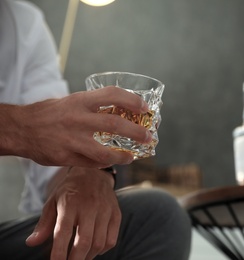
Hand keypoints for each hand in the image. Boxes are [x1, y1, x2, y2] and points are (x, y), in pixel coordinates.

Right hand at [3, 86, 151, 167]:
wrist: (20, 128)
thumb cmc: (49, 113)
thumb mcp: (71, 101)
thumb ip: (93, 106)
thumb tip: (122, 111)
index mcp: (80, 100)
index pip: (112, 95)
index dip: (132, 100)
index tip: (145, 108)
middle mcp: (77, 118)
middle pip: (114, 125)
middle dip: (136, 131)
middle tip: (148, 137)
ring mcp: (71, 140)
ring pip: (104, 152)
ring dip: (123, 156)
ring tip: (132, 157)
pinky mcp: (65, 157)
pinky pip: (91, 163)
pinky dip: (104, 164)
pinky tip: (111, 162)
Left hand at [26, 167, 121, 259]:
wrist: (94, 174)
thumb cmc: (70, 191)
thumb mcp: (53, 202)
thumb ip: (44, 224)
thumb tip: (31, 243)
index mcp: (69, 203)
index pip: (63, 232)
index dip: (59, 252)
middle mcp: (89, 206)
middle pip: (85, 241)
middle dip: (76, 259)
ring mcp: (105, 210)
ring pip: (99, 243)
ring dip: (89, 256)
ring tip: (80, 257)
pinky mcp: (116, 213)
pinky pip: (111, 239)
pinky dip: (102, 249)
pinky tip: (94, 249)